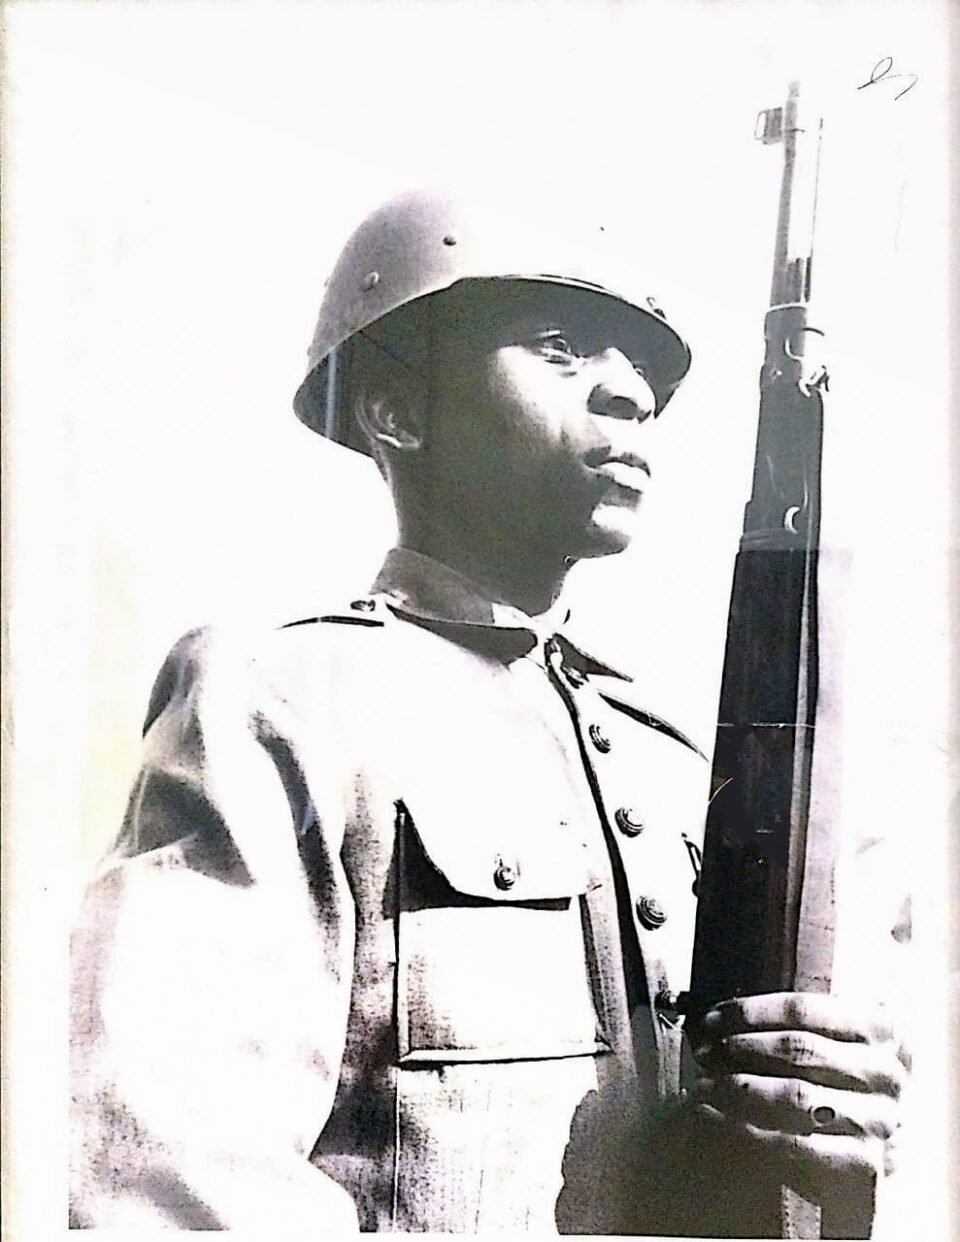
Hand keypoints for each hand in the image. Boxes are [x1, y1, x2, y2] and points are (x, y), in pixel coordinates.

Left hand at [688, 993, 908, 1202]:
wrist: (861, 1164)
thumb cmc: (831, 1089)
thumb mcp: (829, 1047)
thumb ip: (794, 1025)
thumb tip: (719, 1016)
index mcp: (881, 1029)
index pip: (805, 1008)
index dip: (750, 1011)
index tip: (711, 1018)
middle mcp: (887, 1072)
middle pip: (799, 1048)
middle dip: (739, 1047)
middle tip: (702, 1051)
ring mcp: (880, 1119)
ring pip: (796, 1095)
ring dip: (738, 1087)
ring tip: (703, 1084)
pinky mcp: (865, 1163)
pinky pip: (795, 1143)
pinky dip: (747, 1129)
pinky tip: (717, 1118)